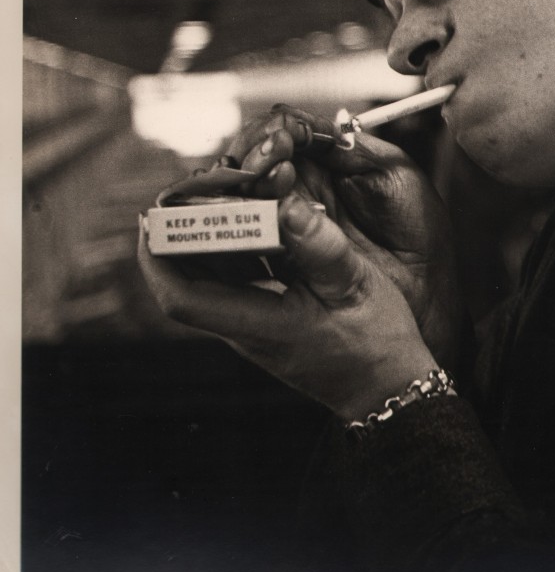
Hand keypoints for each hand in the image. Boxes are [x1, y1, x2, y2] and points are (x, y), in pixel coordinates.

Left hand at [137, 105, 462, 418]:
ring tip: (215, 189)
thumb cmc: (375, 340)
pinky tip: (250, 213)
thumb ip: (320, 245)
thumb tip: (287, 205)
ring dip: (206, 234)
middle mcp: (245, 327)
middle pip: (187, 279)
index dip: (158, 257)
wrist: (387, 384)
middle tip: (186, 186)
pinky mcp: (267, 317)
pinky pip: (235, 276)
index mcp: (259, 326)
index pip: (182, 298)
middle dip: (178, 231)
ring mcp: (254, 323)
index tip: (151, 217)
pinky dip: (233, 243)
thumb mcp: (355, 286)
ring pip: (209, 275)